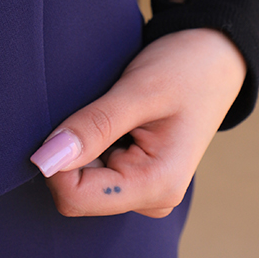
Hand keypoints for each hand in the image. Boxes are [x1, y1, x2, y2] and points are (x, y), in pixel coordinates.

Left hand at [29, 28, 245, 217]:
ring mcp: (144, 189)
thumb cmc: (182, 69)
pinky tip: (110, 120)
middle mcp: (152, 199)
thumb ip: (93, 127)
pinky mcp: (136, 176)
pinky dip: (89, 143)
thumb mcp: (136, 91)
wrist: (213, 59)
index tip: (65, 118)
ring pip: (79, 181)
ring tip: (108, 112)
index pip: (75, 197)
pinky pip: (91, 170)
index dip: (56, 160)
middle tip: (95, 110)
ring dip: (81, 145)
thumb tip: (44, 160)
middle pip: (75, 193)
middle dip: (70, 153)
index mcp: (157, 186)